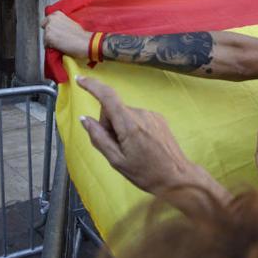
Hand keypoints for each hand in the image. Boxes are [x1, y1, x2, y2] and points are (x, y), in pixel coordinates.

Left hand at [41, 12, 90, 58]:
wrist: (84, 41)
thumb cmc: (81, 34)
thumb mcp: (70, 22)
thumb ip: (61, 23)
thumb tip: (57, 28)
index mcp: (57, 14)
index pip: (46, 21)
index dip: (51, 27)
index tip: (55, 31)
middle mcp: (51, 19)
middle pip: (44, 29)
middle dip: (49, 34)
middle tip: (58, 39)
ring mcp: (48, 28)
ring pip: (44, 37)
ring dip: (50, 41)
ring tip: (60, 43)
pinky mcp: (47, 37)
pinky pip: (46, 45)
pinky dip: (51, 47)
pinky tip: (59, 46)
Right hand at [77, 76, 222, 196]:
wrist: (177, 178)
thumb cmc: (146, 173)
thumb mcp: (116, 161)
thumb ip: (98, 138)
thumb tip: (84, 119)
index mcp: (129, 124)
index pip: (107, 96)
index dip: (92, 85)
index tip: (79, 79)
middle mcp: (141, 114)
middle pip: (113, 110)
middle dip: (108, 124)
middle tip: (116, 147)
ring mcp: (151, 114)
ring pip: (124, 115)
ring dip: (121, 128)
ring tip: (131, 150)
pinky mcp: (158, 118)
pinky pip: (136, 118)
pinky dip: (131, 127)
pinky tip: (141, 145)